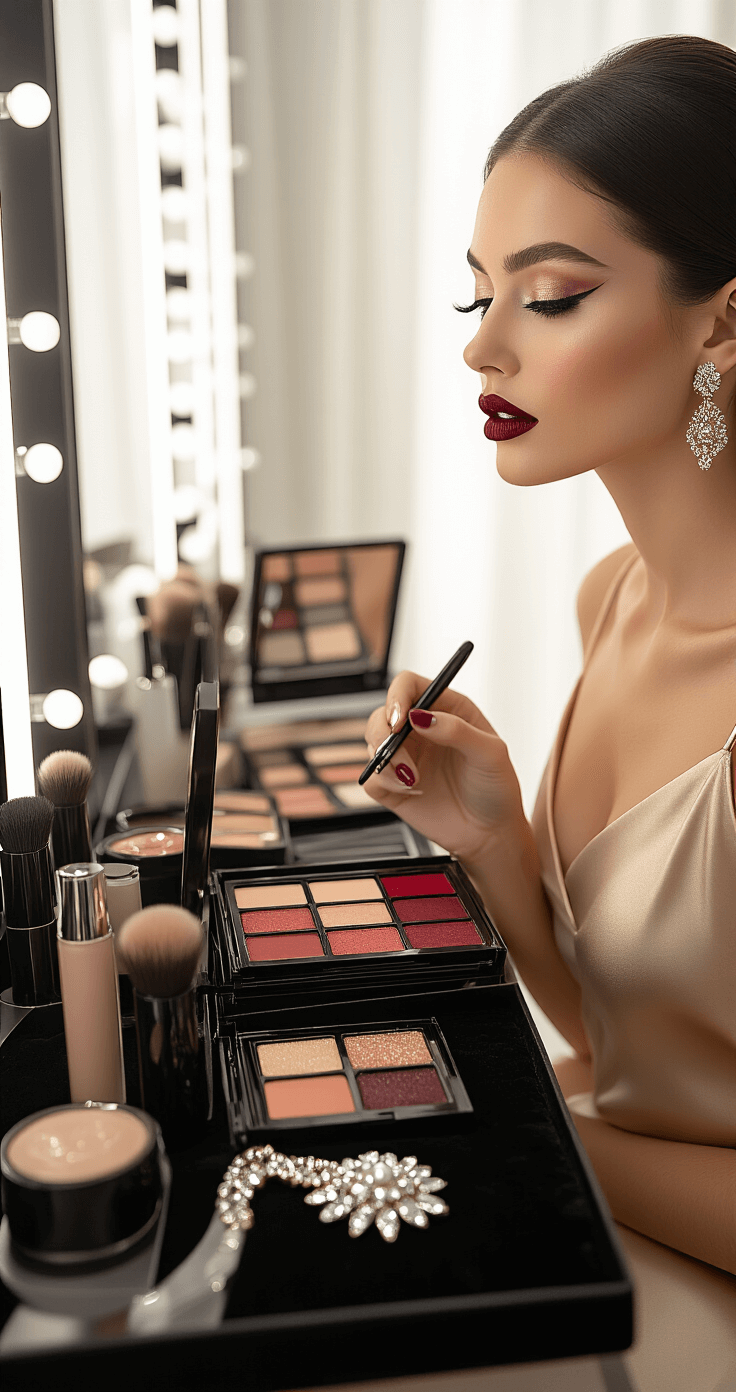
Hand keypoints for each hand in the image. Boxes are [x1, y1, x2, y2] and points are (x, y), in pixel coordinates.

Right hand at [363, 670, 526, 863]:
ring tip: (413, 779)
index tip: (399, 719)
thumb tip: (420, 717)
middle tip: (398, 753)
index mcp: (446, 709)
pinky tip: (411, 790)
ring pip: (372, 741)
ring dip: (387, 760)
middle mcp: (421, 728)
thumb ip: (457, 730)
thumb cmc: (496, 789)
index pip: (409, 685)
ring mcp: (406, 755)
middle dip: (384, 732)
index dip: (397, 696)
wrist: (489, 834)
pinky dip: (384, 782)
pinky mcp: (393, 784)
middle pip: (382, 713)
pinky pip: (371, 776)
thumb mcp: (490, 754)